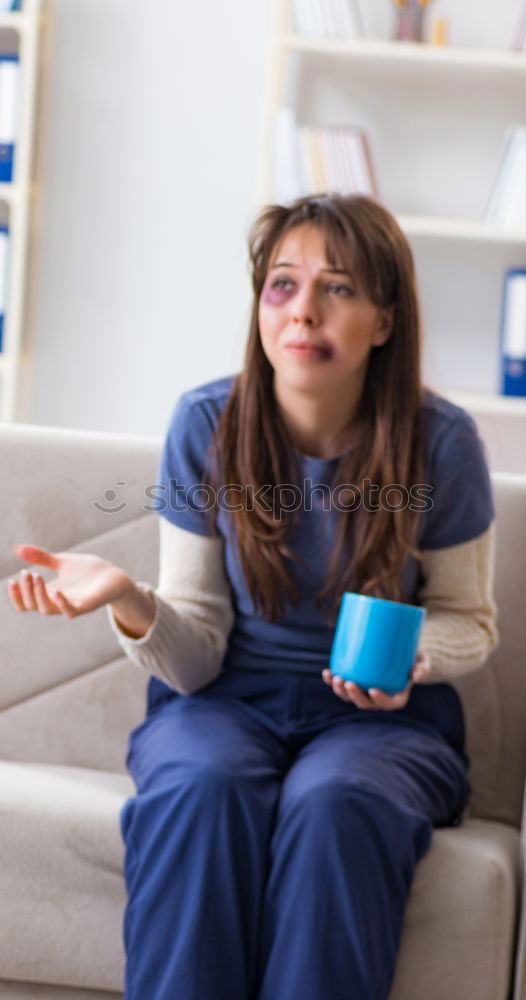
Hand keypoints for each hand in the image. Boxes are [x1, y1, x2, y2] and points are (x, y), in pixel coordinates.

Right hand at [7, 544, 131, 618]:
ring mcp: (72, 605)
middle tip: (26, 573)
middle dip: (26, 591)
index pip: (25, 603)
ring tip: (36, 576)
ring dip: (38, 595)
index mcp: (49, 594)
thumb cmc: (88, 571)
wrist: (115, 576)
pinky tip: (56, 590)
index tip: (11, 580)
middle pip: (33, 606)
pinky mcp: (87, 606)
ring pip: (48, 609)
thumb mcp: (61, 562)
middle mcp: (58, 603)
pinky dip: (62, 603)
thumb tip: (18, 549)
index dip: (16, 595)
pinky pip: (71, 611)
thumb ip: (42, 558)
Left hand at [321, 650, 430, 710]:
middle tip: (349, 683)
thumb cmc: (414, 656)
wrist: (402, 649)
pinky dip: (332, 681)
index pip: (389, 704)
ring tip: (336, 678)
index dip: (380, 700)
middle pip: (365, 703)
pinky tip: (327, 673)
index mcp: (396, 696)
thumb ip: (423, 668)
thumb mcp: (423, 661)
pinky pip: (342, 685)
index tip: (372, 690)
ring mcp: (365, 690)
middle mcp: (379, 697)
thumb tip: (416, 676)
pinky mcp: (356, 680)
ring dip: (341, 691)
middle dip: (354, 696)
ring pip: (351, 697)